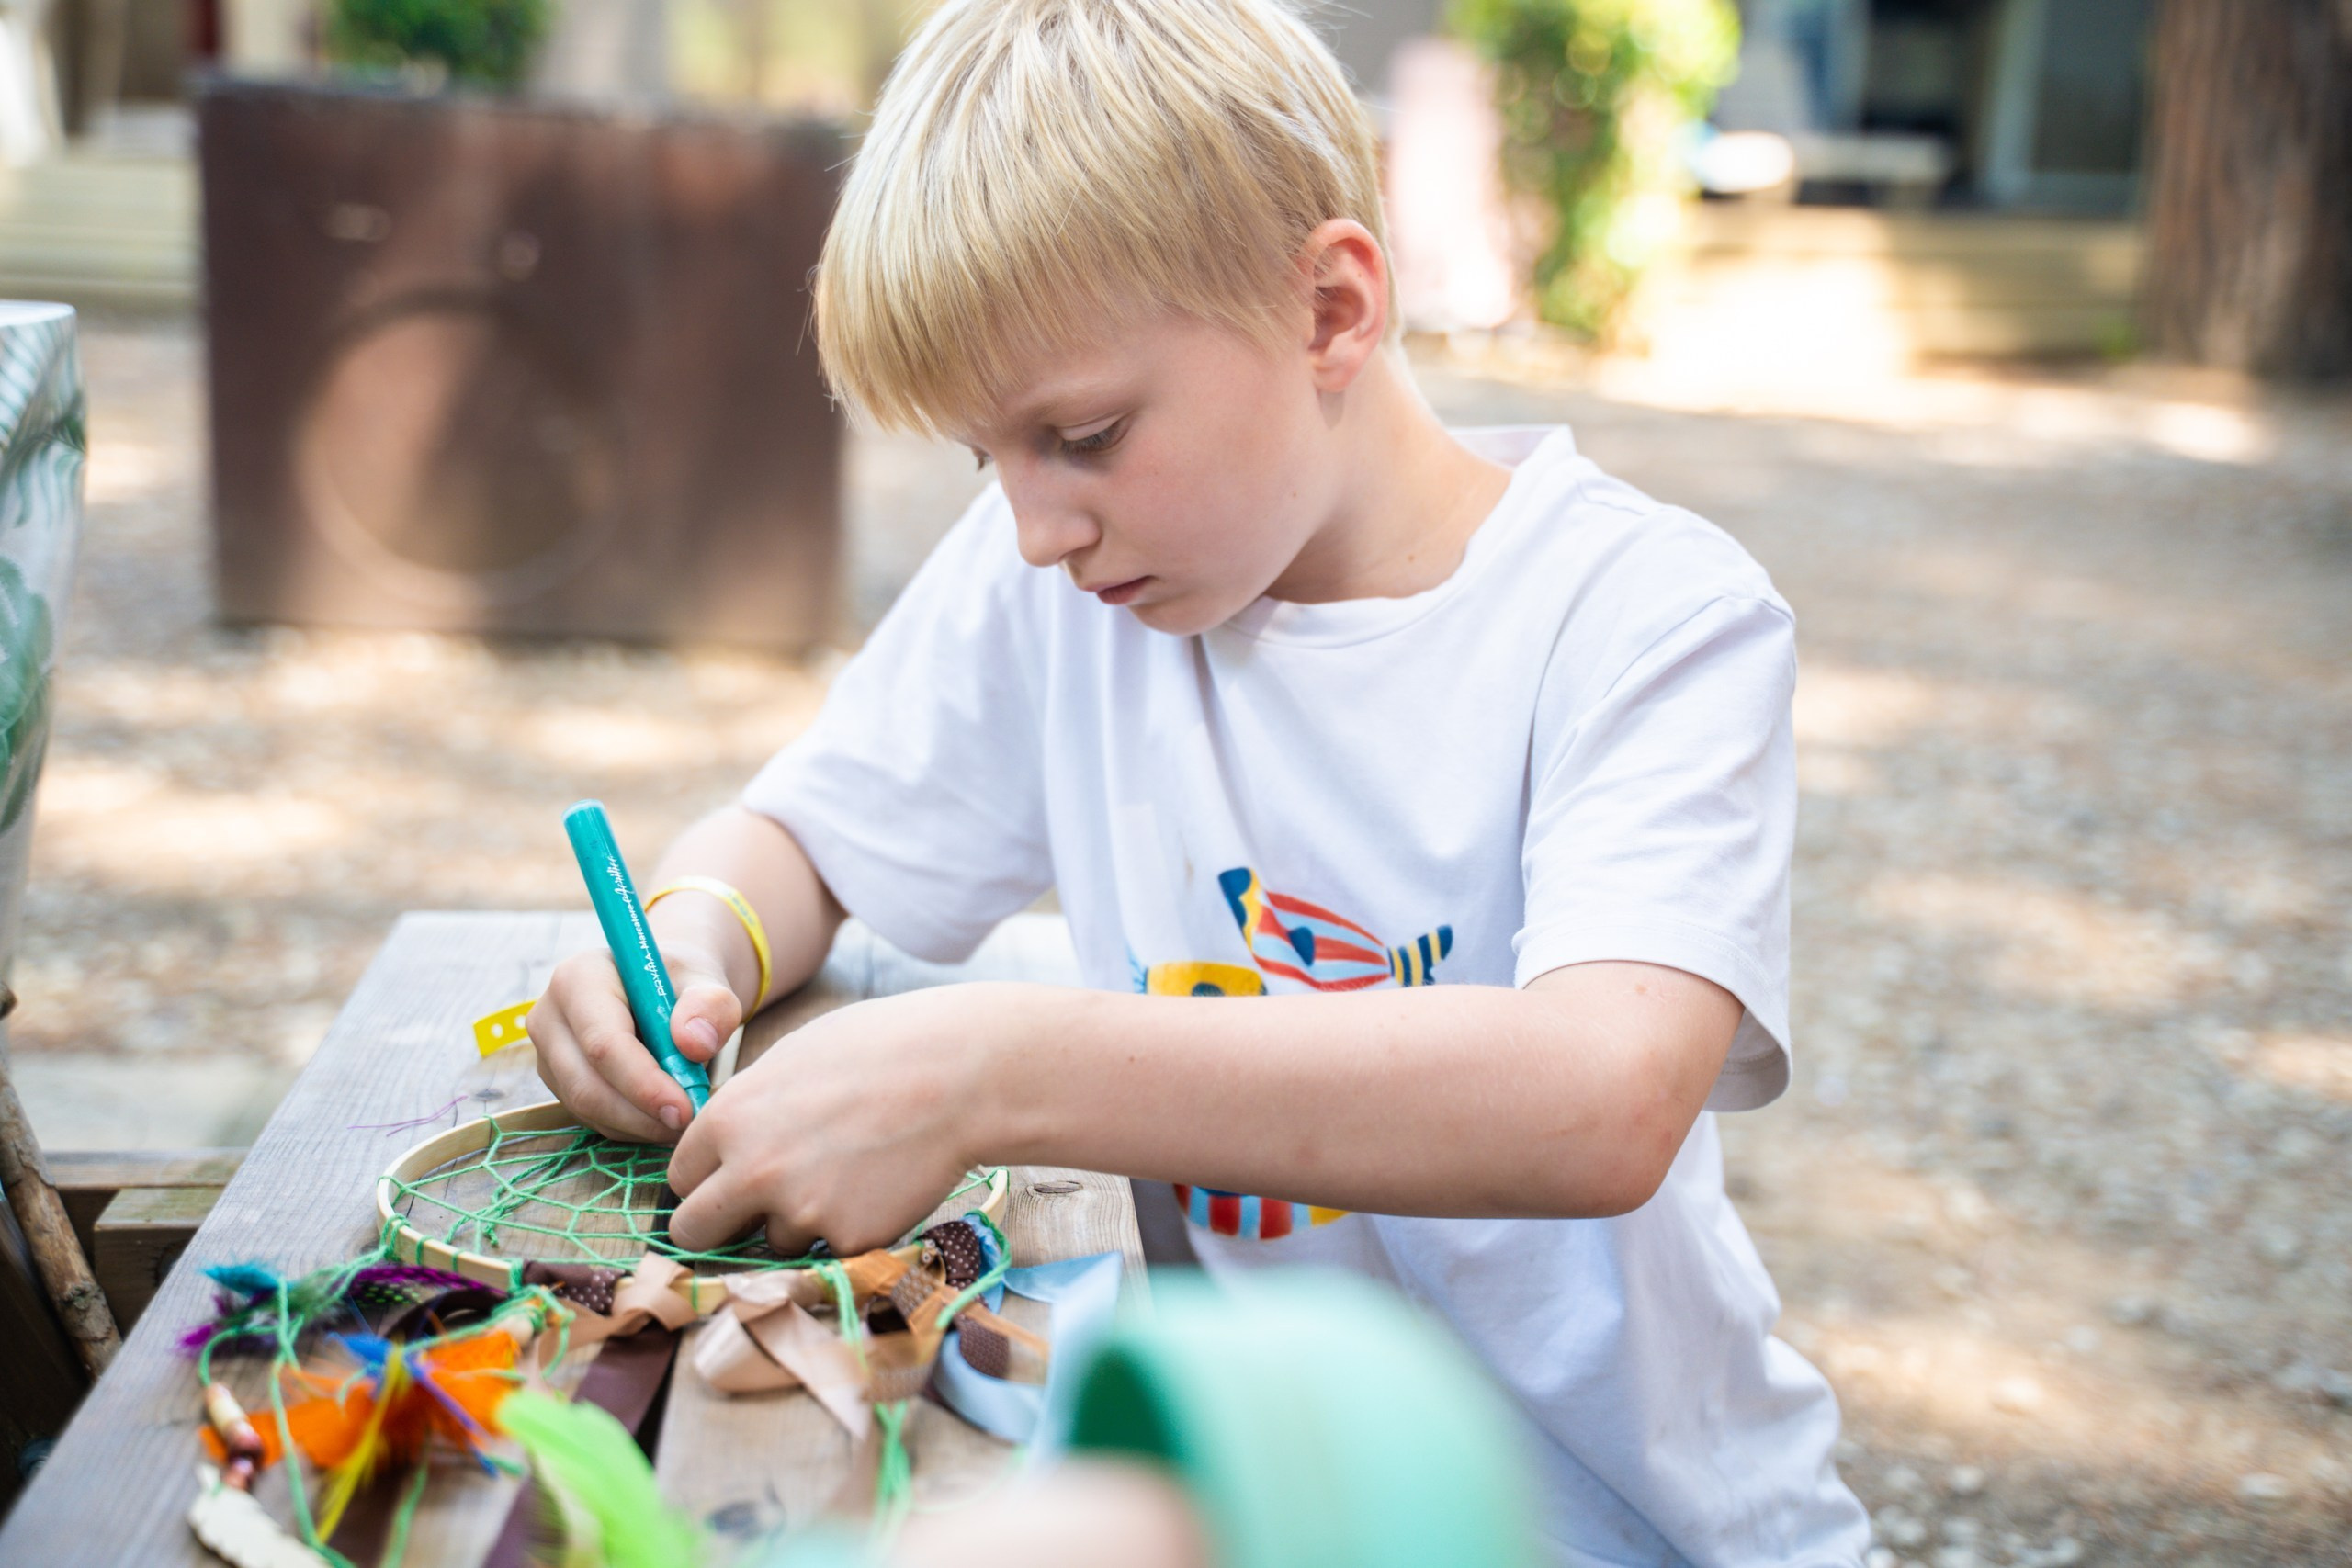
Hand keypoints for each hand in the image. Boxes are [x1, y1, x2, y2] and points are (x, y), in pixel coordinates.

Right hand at [529, 940, 745, 1142]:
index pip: (603, 1044)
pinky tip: (664, 1115)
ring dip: (640, 1125)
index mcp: (578, 979)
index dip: (644, 1083)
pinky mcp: (558, 1082)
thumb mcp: (705, 979)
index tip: (685, 1108)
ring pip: (588, 1108)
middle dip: (642, 1114)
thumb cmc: (680, 981)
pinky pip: (592, 1118)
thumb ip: (710, 1005)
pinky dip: (632, 1126)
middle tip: (690, 1122)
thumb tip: (694, 1044)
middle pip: (586, 1085)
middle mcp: (550, 1017)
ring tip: (685, 1117)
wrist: (658, 986)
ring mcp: (548, 1054)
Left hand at [665, 982, 1030, 1256]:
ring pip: (771, 1242)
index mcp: (728, 1120)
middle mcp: (751, 1172)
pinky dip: (847, 1228)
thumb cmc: (879, 1050)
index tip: (725, 1179)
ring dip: (797, 1222)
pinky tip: (877, 1185)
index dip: (704, 1178)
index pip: (679, 1177)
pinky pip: (828, 1248)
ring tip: (848, 1173)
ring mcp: (800, 1211)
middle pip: (695, 1230)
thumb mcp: (791, 1059)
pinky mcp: (846, 1239)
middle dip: (718, 1225)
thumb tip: (724, 1143)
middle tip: (756, 1210)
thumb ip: (746, 1107)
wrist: (958, 1078)